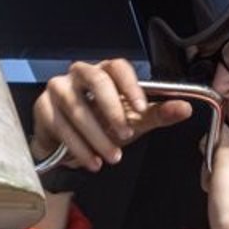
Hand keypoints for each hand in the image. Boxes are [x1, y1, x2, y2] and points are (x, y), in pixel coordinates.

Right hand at [31, 59, 193, 172]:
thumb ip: (158, 114)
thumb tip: (185, 109)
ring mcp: (58, 89)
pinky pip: (61, 126)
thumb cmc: (103, 125)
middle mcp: (79, 74)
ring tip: (112, 157)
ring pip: (77, 107)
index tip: (140, 108)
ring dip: (97, 135)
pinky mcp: (43, 108)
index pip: (118, 67)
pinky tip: (92, 161)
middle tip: (126, 135)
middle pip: (95, 80)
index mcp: (105, 71)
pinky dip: (79, 147)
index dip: (130, 85)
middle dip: (112, 110)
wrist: (68, 145)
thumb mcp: (134, 122)